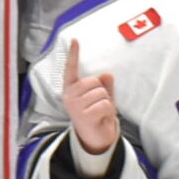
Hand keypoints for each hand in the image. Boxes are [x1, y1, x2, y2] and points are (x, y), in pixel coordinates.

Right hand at [60, 39, 118, 157]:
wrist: (94, 139)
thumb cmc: (97, 115)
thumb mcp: (101, 97)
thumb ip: (104, 85)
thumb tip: (107, 74)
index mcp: (71, 89)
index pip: (71, 69)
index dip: (73, 54)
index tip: (75, 40)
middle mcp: (69, 96)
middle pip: (94, 82)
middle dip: (102, 92)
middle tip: (98, 106)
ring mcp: (75, 106)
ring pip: (101, 93)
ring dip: (106, 103)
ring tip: (99, 113)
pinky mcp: (83, 116)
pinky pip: (105, 104)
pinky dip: (108, 111)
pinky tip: (101, 118)